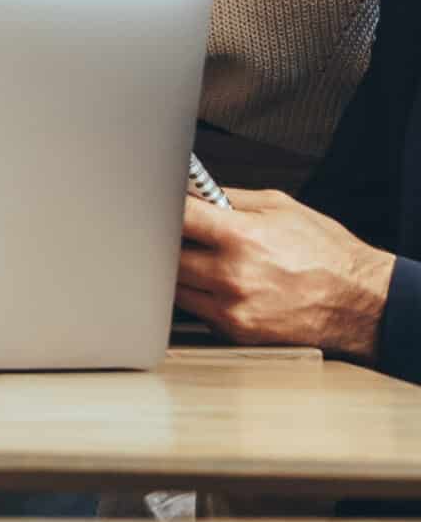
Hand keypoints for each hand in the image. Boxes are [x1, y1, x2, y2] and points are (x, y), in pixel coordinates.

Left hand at [176, 188, 394, 358]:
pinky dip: (199, 295)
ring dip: (180, 270)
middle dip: (171, 241)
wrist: (360, 301)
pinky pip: (197, 310)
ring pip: (176, 286)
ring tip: (202, 258)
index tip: (162, 204)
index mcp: (241, 237)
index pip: (176, 218)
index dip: (164, 207)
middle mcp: (232, 275)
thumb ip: (228, 198)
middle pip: (167, 255)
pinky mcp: (237, 331)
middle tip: (185, 234)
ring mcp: (233, 308)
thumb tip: (191, 191)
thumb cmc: (326, 253)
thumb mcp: (279, 206)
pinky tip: (218, 284)